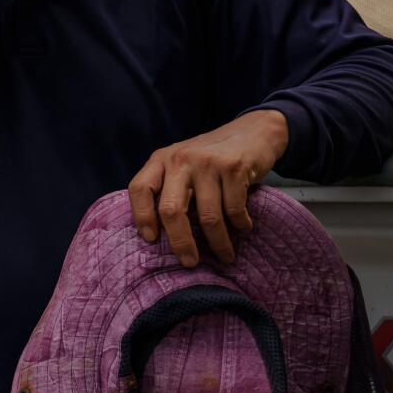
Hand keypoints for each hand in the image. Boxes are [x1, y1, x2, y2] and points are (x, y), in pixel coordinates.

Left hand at [126, 110, 289, 267]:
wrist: (253, 131)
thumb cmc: (212, 158)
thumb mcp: (183, 165)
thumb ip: (170, 188)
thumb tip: (161, 237)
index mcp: (162, 159)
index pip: (139, 188)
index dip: (141, 216)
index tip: (150, 239)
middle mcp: (180, 159)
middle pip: (171, 210)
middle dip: (180, 242)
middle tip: (189, 262)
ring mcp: (207, 162)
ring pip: (208, 216)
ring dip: (219, 243)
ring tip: (225, 256)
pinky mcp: (234, 167)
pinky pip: (234, 209)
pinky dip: (240, 226)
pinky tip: (243, 229)